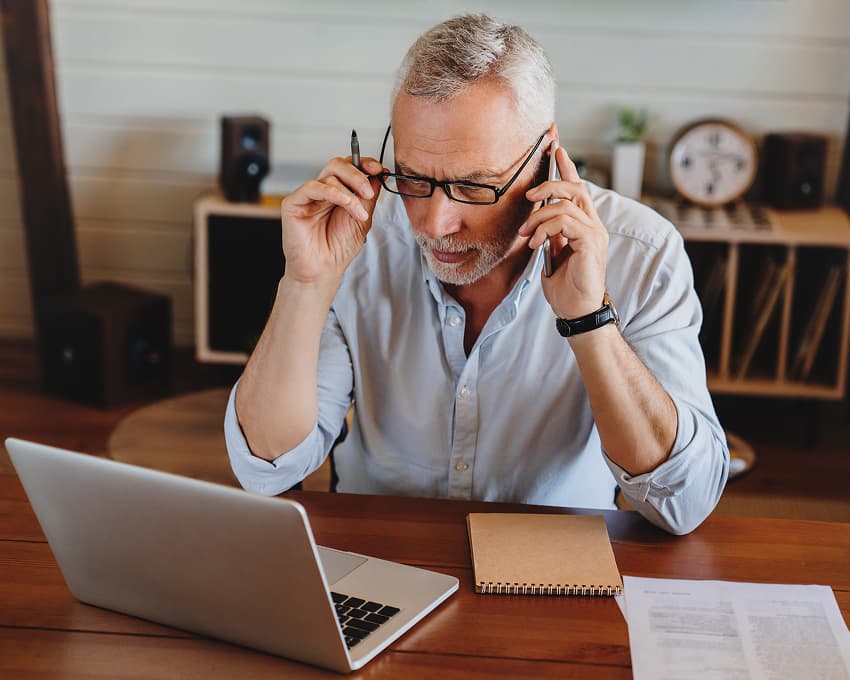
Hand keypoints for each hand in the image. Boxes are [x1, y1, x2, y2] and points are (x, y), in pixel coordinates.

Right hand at [281, 156, 383, 286]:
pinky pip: (314, 187)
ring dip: (350, 193)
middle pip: (338, 165)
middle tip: (368, 192)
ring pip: (329, 175)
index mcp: (338, 193)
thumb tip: (378, 174)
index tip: (378, 169)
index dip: (364, 164)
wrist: (323, 270)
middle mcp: (322, 191)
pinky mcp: (294, 202)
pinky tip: (346, 203)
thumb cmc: (339, 249)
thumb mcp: (362, 219)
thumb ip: (368, 197)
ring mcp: (308, 196)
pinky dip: (333, 193)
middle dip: (357, 175)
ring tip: (359, 213)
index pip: (349, 167)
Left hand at [519, 146, 608, 318]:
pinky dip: (546, 229)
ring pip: (566, 204)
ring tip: (527, 235)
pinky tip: (536, 244)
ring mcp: (594, 232)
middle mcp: (593, 224)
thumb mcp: (552, 254)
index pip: (576, 188)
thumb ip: (549, 233)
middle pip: (575, 187)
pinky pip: (566, 222)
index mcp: (583, 224)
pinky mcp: (591, 243)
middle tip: (528, 196)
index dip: (566, 167)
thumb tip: (537, 218)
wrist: (576, 310)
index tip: (555, 147)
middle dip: (549, 184)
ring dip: (539, 216)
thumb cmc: (565, 286)